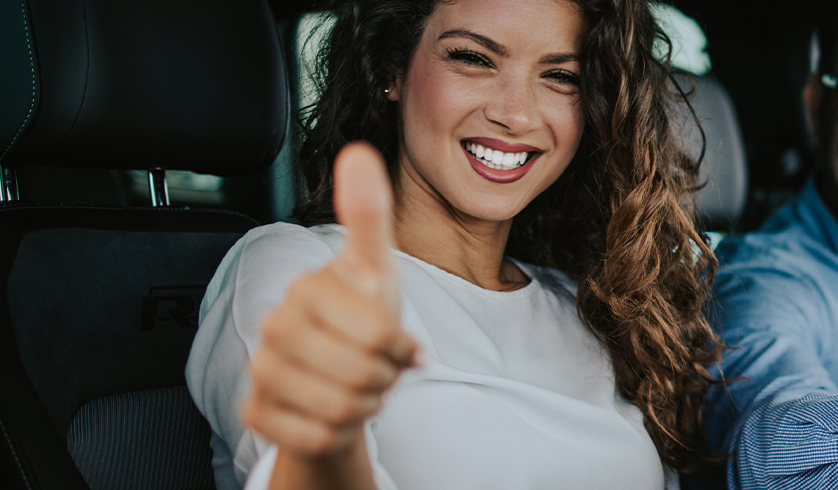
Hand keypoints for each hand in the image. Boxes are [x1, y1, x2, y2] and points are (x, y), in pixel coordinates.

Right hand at [242, 142, 418, 465]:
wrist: (337, 373)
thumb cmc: (362, 316)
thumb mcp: (377, 269)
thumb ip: (370, 214)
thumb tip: (358, 152)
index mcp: (307, 289)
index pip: (377, 333)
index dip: (399, 346)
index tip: (395, 339)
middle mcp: (275, 327)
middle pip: (358, 375)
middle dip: (383, 378)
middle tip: (378, 368)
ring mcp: (260, 370)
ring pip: (339, 409)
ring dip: (364, 405)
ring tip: (360, 386)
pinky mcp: (256, 412)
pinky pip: (314, 436)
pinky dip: (337, 432)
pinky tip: (333, 411)